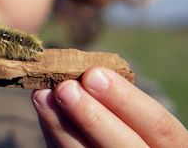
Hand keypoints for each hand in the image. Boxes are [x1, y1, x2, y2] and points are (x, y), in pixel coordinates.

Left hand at [31, 66, 187, 146]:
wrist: (116, 146)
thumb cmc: (132, 128)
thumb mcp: (138, 118)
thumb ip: (119, 102)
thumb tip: (83, 74)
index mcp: (174, 147)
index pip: (158, 126)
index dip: (126, 100)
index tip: (94, 74)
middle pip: (124, 147)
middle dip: (91, 115)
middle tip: (65, 88)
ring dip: (61, 126)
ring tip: (41, 95)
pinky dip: (54, 136)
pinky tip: (44, 113)